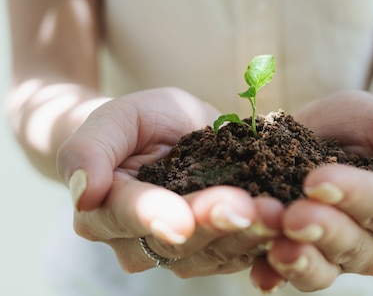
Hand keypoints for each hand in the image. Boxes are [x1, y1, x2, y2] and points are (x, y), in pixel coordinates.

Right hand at [57, 87, 282, 275]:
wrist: (166, 135)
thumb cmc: (134, 125)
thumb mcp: (112, 120)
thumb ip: (89, 150)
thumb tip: (83, 191)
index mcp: (105, 212)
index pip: (128, 217)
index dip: (154, 217)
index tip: (180, 220)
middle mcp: (139, 243)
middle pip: (178, 243)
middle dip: (214, 225)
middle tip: (248, 209)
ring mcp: (182, 251)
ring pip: (215, 253)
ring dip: (248, 235)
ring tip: (278, 213)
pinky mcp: (220, 249)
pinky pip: (243, 252)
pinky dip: (267, 241)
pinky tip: (288, 223)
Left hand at [249, 90, 372, 291]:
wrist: (337, 132)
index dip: (351, 196)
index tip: (317, 181)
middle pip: (351, 245)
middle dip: (321, 230)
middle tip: (293, 216)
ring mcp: (338, 255)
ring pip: (322, 269)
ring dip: (296, 259)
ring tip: (274, 244)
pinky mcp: (302, 256)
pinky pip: (290, 275)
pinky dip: (273, 274)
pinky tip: (260, 272)